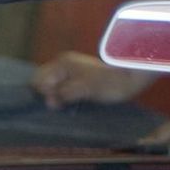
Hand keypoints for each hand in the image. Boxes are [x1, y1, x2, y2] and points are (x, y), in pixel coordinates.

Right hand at [32, 52, 152, 107]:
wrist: (132, 78)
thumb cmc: (109, 83)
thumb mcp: (85, 89)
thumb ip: (63, 93)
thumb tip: (49, 102)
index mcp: (62, 64)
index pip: (37, 80)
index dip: (42, 94)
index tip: (55, 104)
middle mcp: (62, 64)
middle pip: (42, 82)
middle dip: (47, 95)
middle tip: (60, 105)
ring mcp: (69, 70)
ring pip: (51, 86)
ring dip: (55, 97)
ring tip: (66, 105)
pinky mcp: (76, 78)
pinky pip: (60, 87)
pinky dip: (62, 96)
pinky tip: (70, 102)